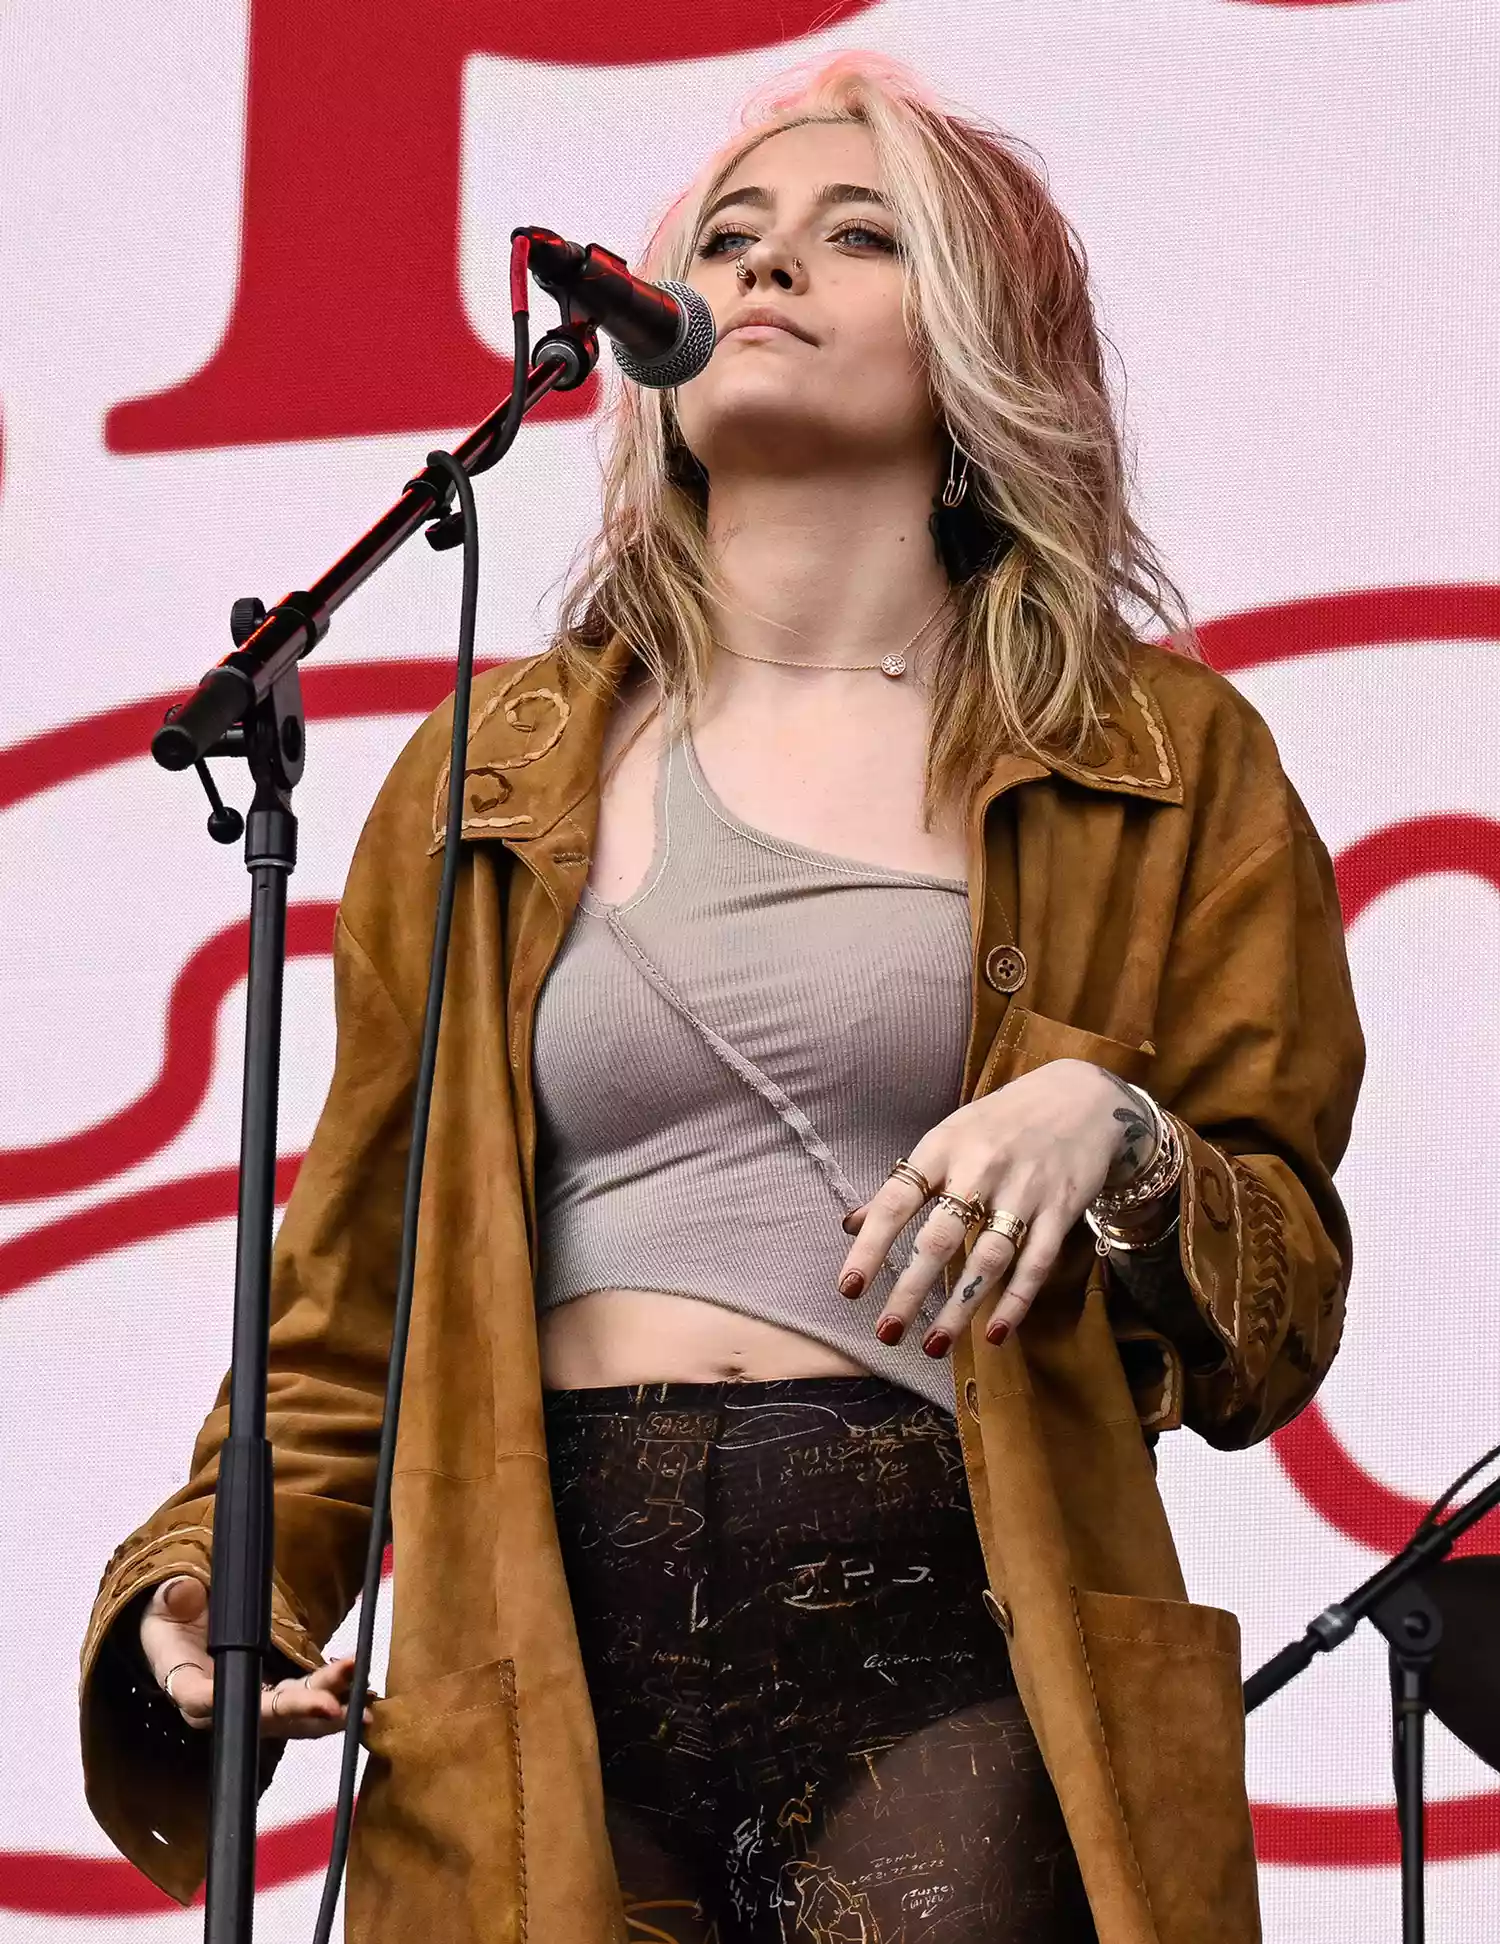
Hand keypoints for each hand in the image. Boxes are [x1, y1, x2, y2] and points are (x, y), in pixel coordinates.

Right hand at [138, 1575, 375, 1738]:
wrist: (181, 1631)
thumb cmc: (170, 1619)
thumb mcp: (165, 1604)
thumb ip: (173, 1598)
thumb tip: (182, 1593)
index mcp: (187, 1686)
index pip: (210, 1702)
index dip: (244, 1706)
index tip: (274, 1705)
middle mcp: (222, 1707)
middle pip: (264, 1716)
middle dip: (302, 1710)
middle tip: (337, 1707)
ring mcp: (252, 1704)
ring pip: (292, 1714)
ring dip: (329, 1707)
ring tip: (364, 1703)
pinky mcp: (275, 1696)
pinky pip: (306, 1700)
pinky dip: (334, 1697)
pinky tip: (362, 1691)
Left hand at [835, 1059, 1156, 1358]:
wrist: (1085, 1097)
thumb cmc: (1002, 1122)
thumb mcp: (950, 1136)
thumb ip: (906, 1182)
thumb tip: (853, 1224)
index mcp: (945, 1145)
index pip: (897, 1200)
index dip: (871, 1246)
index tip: (849, 1288)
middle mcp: (982, 1167)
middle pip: (940, 1237)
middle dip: (910, 1290)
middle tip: (886, 1333)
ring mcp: (1025, 1190)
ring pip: (988, 1258)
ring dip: (960, 1307)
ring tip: (933, 1345)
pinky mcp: (1062, 1209)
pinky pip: (1035, 1263)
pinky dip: (1016, 1302)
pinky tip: (993, 1333)